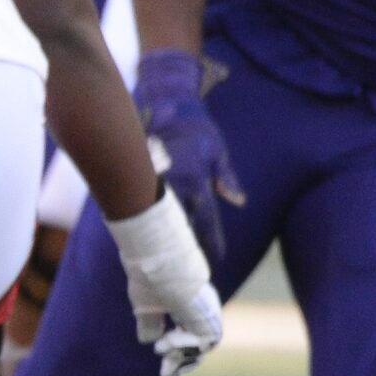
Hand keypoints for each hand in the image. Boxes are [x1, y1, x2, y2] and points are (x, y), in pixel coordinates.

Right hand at [105, 189, 223, 375]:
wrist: (153, 250)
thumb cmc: (146, 268)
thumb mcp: (144, 301)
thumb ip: (150, 321)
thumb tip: (149, 341)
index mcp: (188, 299)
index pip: (191, 329)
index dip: (180, 349)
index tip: (163, 364)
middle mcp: (201, 304)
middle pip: (202, 340)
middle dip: (185, 361)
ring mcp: (205, 306)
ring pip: (206, 343)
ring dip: (184, 357)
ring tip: (164, 364)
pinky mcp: (204, 308)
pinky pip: (204, 339)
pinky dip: (184, 347)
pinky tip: (163, 346)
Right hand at [134, 49, 244, 262]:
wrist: (162, 102)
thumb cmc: (195, 126)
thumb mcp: (217, 150)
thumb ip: (227, 178)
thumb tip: (239, 202)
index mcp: (196, 182)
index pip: (206, 223)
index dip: (212, 245)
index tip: (215, 262)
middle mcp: (173, 188)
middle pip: (180, 230)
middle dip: (186, 253)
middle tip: (190, 272)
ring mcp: (152, 185)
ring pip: (158, 222)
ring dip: (164, 242)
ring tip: (167, 262)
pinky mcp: (136, 180)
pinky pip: (141, 209)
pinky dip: (146, 225)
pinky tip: (147, 238)